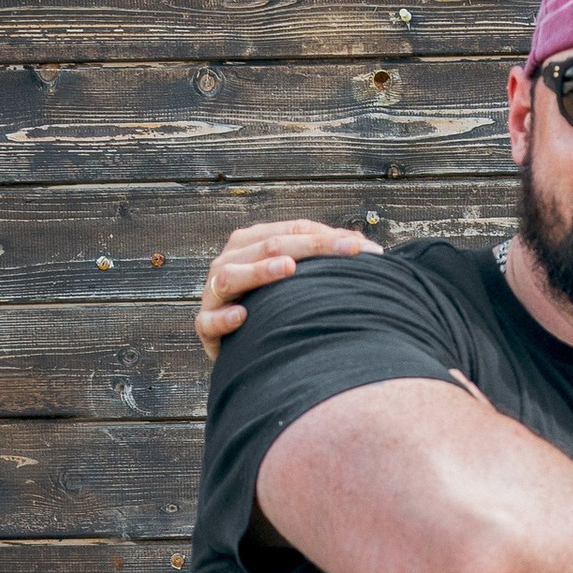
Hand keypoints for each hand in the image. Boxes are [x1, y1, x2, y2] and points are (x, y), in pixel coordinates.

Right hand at [197, 219, 379, 351]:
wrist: (238, 341)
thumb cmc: (270, 302)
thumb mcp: (293, 276)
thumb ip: (320, 257)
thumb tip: (362, 242)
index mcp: (251, 242)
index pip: (293, 231)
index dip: (329, 237)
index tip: (366, 249)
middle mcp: (229, 261)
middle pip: (268, 246)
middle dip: (311, 247)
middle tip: (348, 251)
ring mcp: (214, 292)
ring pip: (232, 275)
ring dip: (259, 271)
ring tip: (287, 269)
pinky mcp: (206, 324)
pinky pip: (209, 320)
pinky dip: (224, 318)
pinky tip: (242, 316)